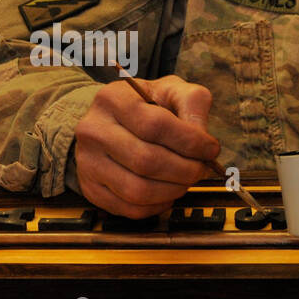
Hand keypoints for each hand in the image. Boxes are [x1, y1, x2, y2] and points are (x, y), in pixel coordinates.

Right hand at [74, 75, 220, 217]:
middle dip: (185, 170)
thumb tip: (201, 138)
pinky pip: (130, 209)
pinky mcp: (91, 189)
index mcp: (113, 99)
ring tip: (186, 180)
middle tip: (200, 168)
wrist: (107, 122)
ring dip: (173, 190)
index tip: (210, 148)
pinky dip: (157, 205)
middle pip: (147, 161)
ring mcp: (88, 163)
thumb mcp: (169, 90)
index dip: (190, 141)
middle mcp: (93, 130)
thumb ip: (193, 102)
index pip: (155, 125)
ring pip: (138, 190)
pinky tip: (167, 191)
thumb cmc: (143, 106)